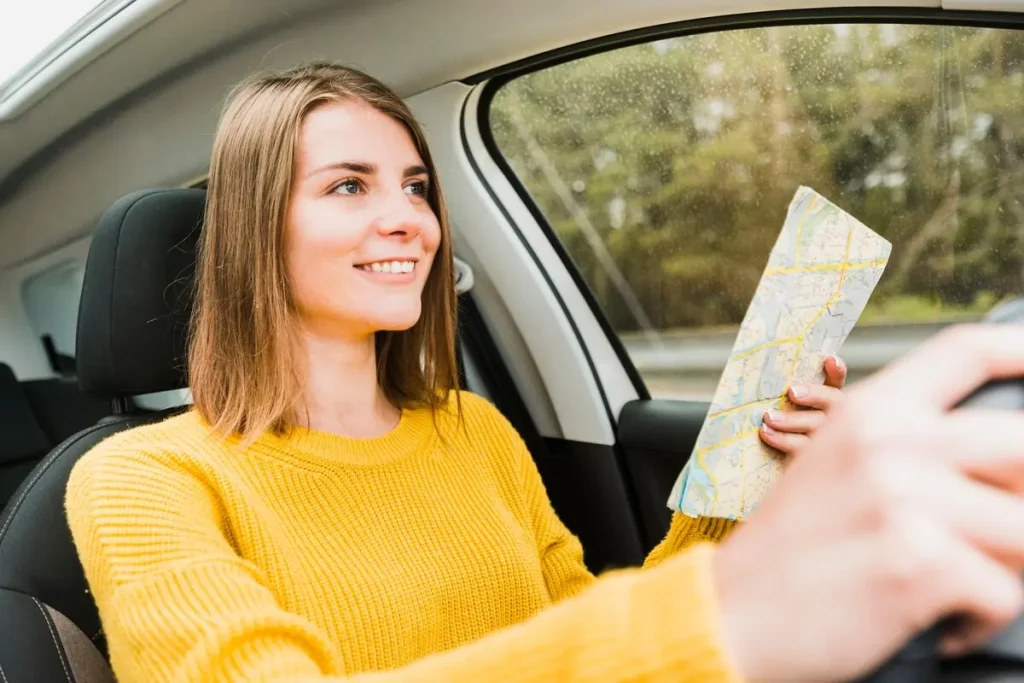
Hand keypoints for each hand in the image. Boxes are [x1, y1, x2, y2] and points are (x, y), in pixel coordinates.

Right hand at [712, 325, 1023, 681]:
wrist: (728, 616)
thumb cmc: (785, 554)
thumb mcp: (830, 469)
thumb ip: (899, 445)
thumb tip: (993, 454)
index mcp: (868, 413)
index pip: (964, 353)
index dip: (1019, 349)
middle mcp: (889, 442)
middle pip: (1022, 441)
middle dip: (1020, 496)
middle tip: (994, 530)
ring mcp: (905, 497)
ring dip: (1000, 567)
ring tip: (952, 585)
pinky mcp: (918, 560)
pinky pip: (1007, 593)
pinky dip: (979, 620)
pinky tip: (939, 623)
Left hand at [760, 355, 846, 455]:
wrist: (785, 464)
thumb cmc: (779, 422)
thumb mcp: (784, 404)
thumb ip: (787, 392)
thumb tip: (766, 373)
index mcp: (829, 398)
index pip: (837, 380)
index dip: (837, 370)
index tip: (829, 359)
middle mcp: (834, 416)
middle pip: (832, 403)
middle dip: (813, 395)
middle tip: (792, 392)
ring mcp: (826, 438)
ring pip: (817, 427)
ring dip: (792, 420)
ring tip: (769, 416)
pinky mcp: (814, 458)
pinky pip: (801, 448)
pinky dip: (782, 439)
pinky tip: (767, 433)